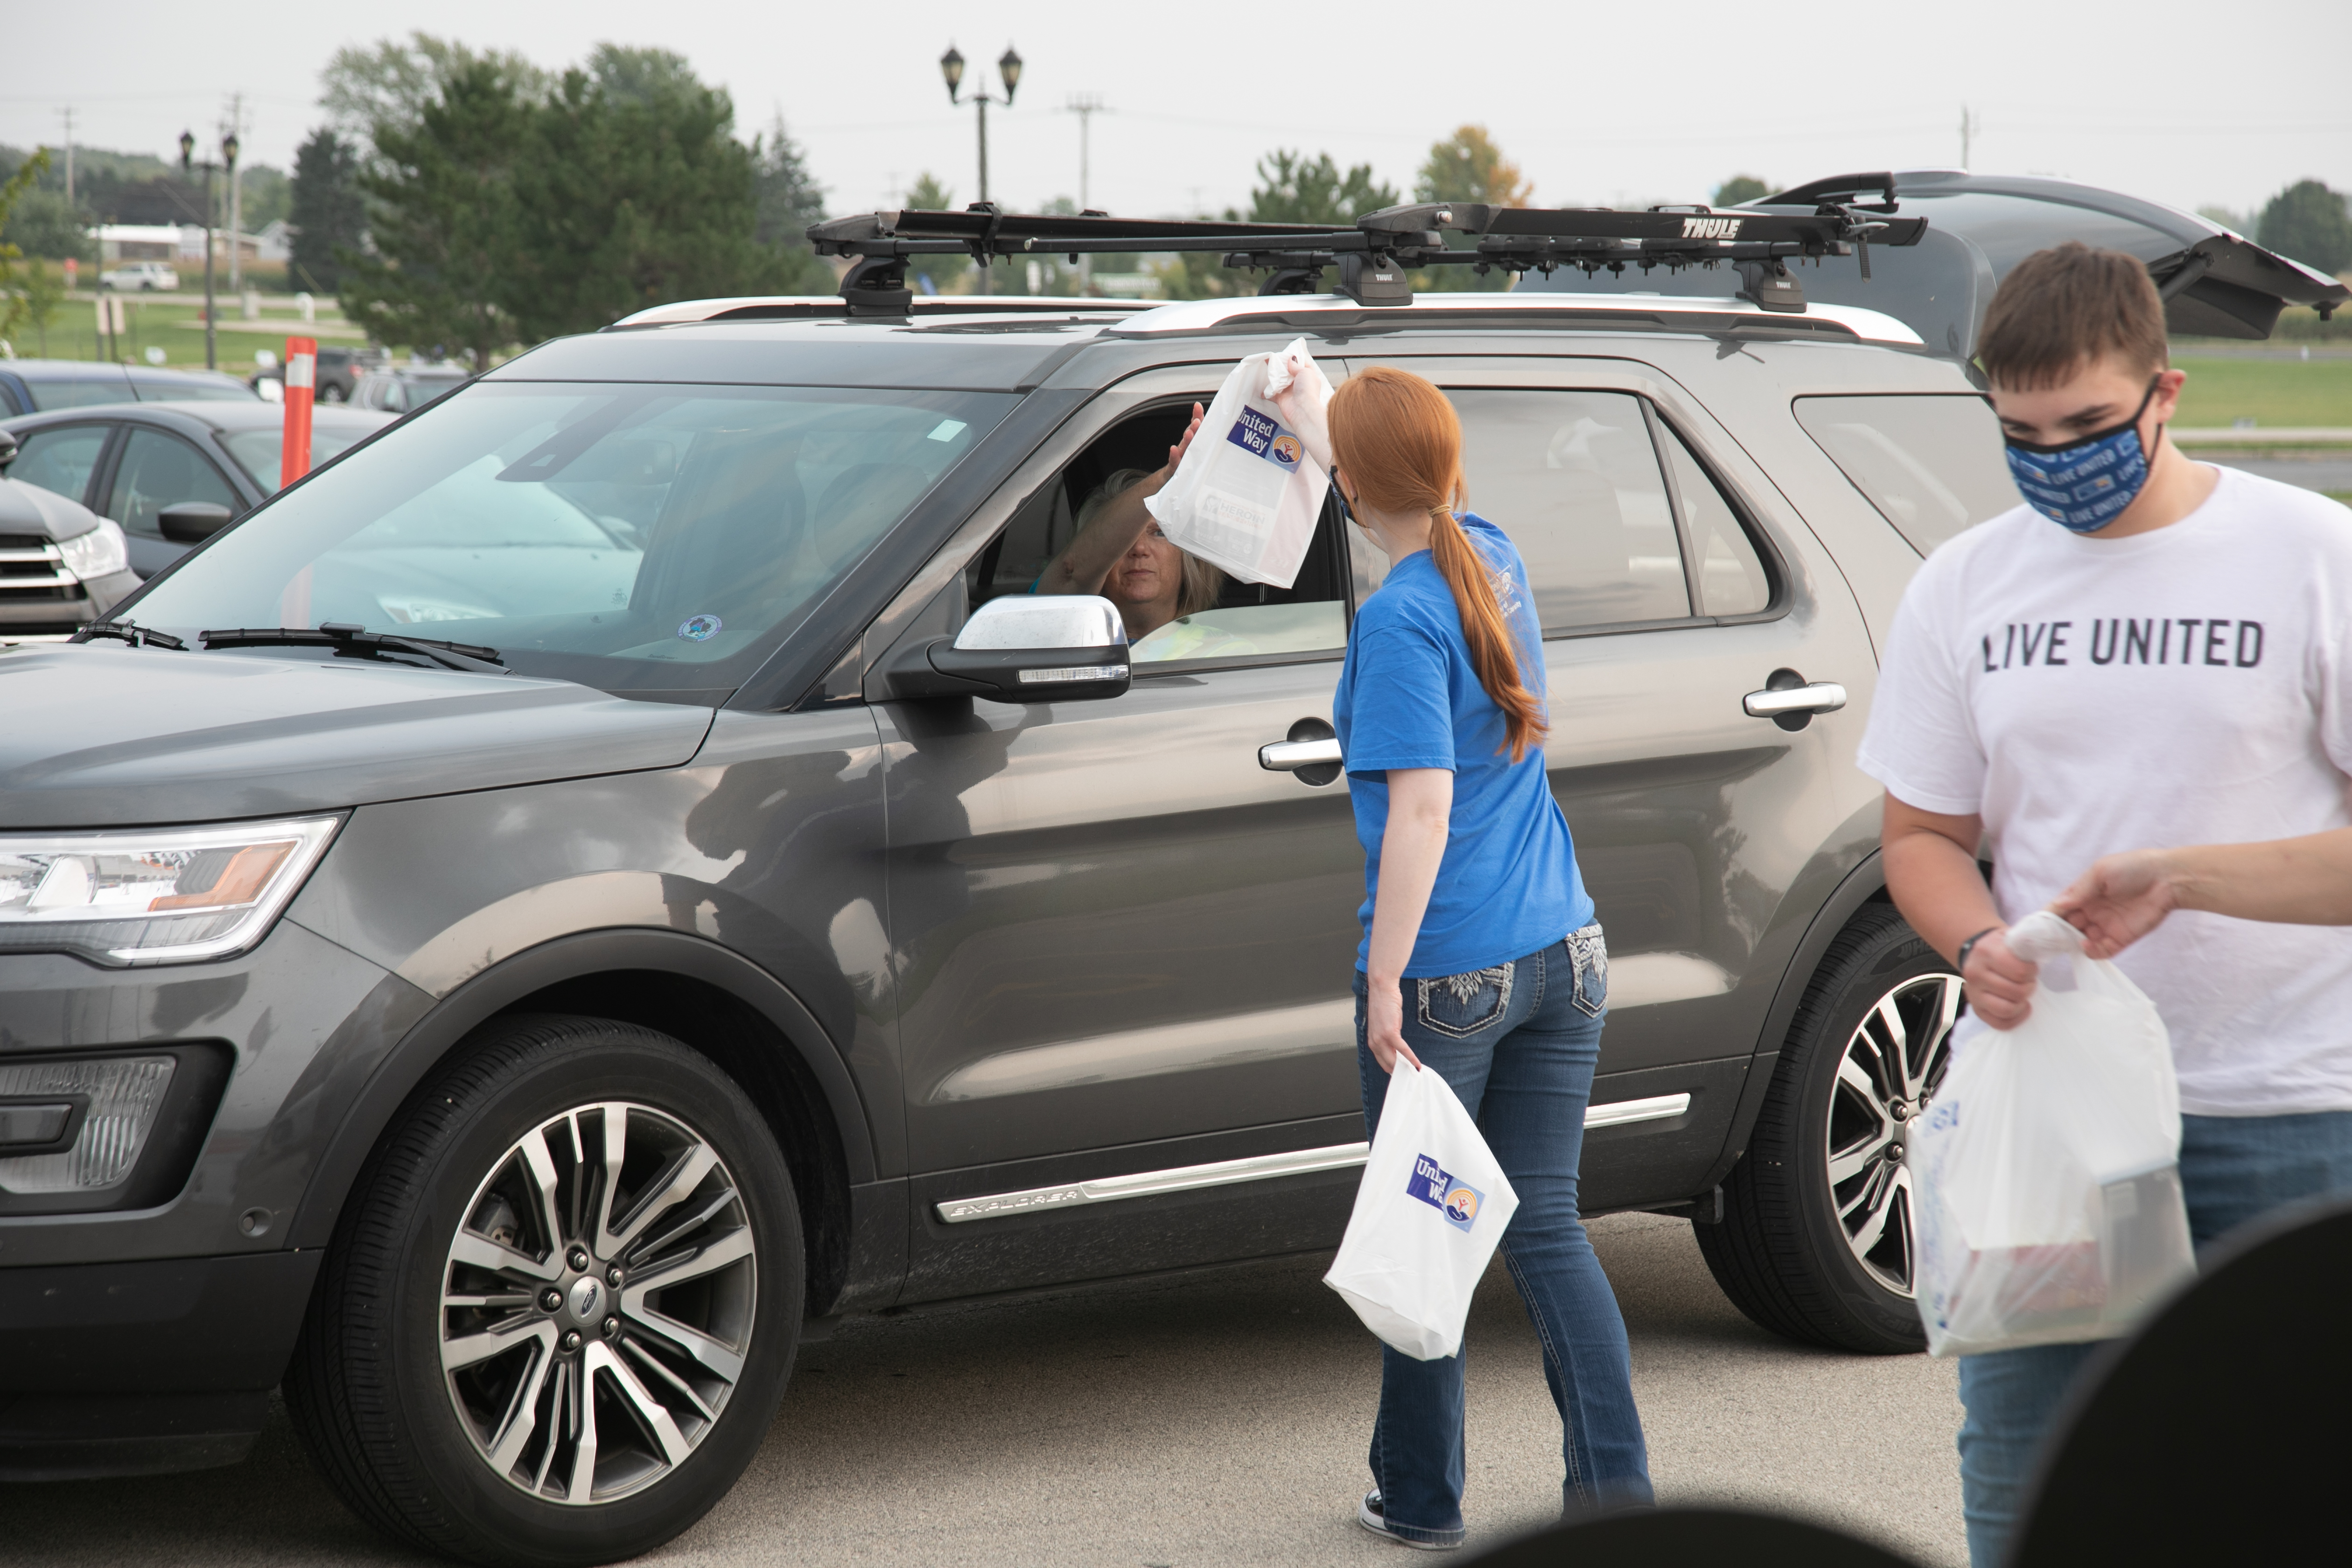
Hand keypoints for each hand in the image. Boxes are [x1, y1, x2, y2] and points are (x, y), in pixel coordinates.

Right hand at [1158, 403, 1204, 479]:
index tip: (1197, 406)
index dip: (1197, 416)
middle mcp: (1186, 446)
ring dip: (1186, 439)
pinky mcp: (1175, 468)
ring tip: (1189, 433)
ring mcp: (1180, 456)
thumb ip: (1206, 442)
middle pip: (1191, 434)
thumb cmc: (1187, 464)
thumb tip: (1220, 431)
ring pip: (1184, 446)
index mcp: (1194, 442)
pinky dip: (1174, 455)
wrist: (1171, 477)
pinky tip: (1173, 449)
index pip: (1196, 427)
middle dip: (1194, 426)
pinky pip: (1174, 461)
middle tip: (1197, 420)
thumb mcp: (1198, 453)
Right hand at [1270, 365, 1331, 470]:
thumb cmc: (1308, 391)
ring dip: (1273, 377)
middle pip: (1288, 372)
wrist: (1302, 410)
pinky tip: (1262, 386)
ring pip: (1279, 381)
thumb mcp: (1305, 372)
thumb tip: (1291, 360)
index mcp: (1308, 376)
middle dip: (1281, 367)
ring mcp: (1290, 391)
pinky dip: (1266, 391)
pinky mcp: (1281, 399)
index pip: (1301, 364)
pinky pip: (1272, 394)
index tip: (1285, 354)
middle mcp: (1299, 383)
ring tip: (1266, 368)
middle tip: (1272, 359)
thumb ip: (1296, 366)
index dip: (1293, 359)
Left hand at [1364, 977, 1424, 1073]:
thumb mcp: (1385, 1025)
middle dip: (1400, 1072)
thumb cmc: (1384, 1005)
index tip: (1402, 1075)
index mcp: (1372, 1041)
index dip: (1393, 1070)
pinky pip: (1402, 1050)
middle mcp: (1374, 1042)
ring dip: (1406, 1068)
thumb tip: (1397, 1049)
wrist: (1382, 990)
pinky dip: (1411, 1058)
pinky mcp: (1390, 1033)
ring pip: (1394, 1060)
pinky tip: (1417, 1064)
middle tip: (1411, 1078)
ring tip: (1416, 1074)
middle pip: (1388, 1065)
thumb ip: (1389, 1038)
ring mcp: (1381, 1039)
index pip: (1382, 1062)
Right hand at [1961, 926, 2037, 1030]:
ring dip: (2021, 1003)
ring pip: (2007, 1009)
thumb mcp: (2012, 936)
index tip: (2031, 967)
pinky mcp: (1976, 1009)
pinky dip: (2016, 1018)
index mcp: (1985, 952)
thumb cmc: (2000, 946)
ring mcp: (1973, 994)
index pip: (2018, 971)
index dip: (2031, 971)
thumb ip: (2029, 940)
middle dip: (2029, 987)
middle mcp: (1975, 974)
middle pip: (2015, 992)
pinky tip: (2020, 1006)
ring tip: (2022, 993)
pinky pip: (2000, 1023)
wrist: (1976, 952)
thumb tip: (2052, 943)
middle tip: (2028, 981)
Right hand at [2052, 850, 2181, 958]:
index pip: (2060, 908)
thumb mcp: (2100, 872)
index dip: (2048, 917)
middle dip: (2057, 933)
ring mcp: (2106, 926)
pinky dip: (2091, 951)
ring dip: (2073, 943)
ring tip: (2070, 941)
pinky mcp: (2121, 938)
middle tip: (2049, 939)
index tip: (2036, 927)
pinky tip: (2087, 945)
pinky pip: (2101, 950)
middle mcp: (2092, 911)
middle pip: (2068, 926)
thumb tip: (2058, 905)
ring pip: (2081, 940)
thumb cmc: (2133, 868)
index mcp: (2085, 893)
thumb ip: (2079, 890)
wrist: (2168, 879)